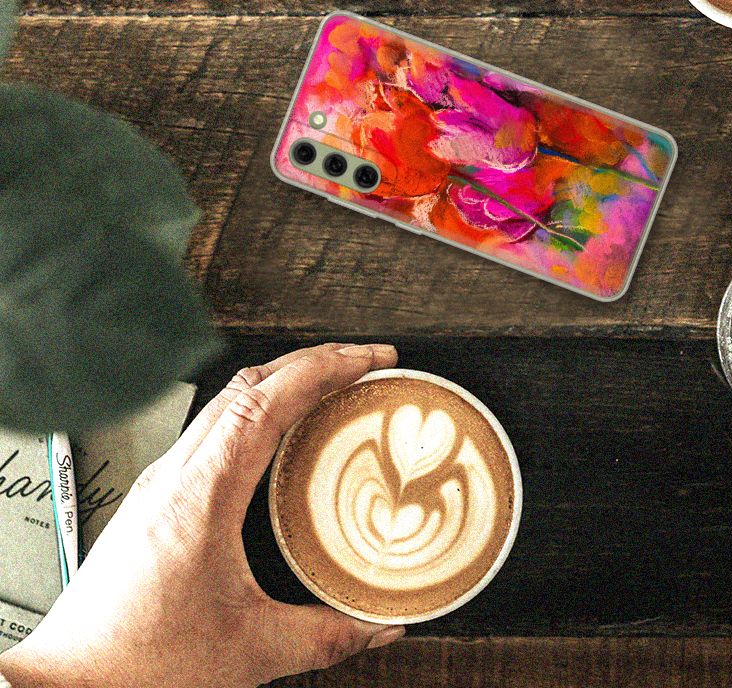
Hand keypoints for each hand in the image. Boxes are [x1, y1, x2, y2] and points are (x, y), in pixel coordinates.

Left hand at [0, 343, 403, 687]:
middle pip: (249, 383)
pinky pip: (214, 428)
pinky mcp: (155, 496)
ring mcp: (161, 479)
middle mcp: (176, 474)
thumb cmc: (137, 664)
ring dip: (283, 381)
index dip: (323, 368)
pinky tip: (280, 435)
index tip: (366, 359)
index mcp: (201, 493)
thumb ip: (326, 636)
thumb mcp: (250, 650)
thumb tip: (379, 625)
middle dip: (313, 361)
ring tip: (329, 386)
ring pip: (227, 399)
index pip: (267, 400)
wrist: (69, 685)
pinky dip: (257, 410)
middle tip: (362, 362)